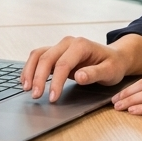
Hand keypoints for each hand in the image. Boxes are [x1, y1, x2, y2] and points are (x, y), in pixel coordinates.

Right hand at [21, 35, 141, 102]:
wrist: (114, 57)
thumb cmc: (113, 65)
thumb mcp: (110, 72)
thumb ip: (94, 74)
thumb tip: (79, 76)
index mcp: (81, 45)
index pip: (63, 64)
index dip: (56, 82)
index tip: (52, 98)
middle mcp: (68, 42)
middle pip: (46, 58)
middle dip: (39, 78)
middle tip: (36, 96)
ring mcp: (60, 46)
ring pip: (38, 55)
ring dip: (30, 71)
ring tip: (27, 89)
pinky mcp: (56, 53)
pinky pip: (38, 57)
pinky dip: (30, 68)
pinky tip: (27, 81)